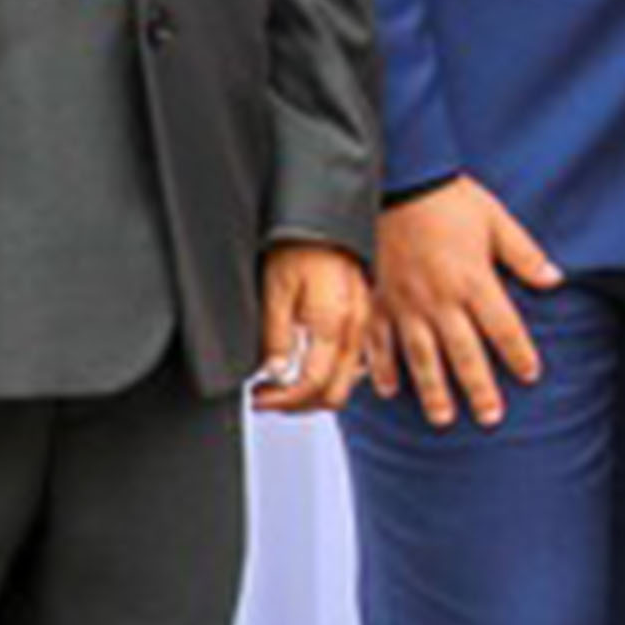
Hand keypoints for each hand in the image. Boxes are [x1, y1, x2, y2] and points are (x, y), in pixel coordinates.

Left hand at [252, 242, 370, 413]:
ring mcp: (363, 328)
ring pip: (345, 384)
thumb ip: (276, 335)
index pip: (313, 384)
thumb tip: (275, 372)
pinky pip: (353, 366)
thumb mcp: (276, 289)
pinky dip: (330, 378)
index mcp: (333, 324)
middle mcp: (355, 330)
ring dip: (313, 394)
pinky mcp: (364, 322)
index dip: (283, 401)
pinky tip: (308, 368)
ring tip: (282, 385)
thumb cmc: (302, 245)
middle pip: (334, 394)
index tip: (259, 398)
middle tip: (267, 396)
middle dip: (298, 404)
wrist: (328, 220)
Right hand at [367, 176, 559, 428]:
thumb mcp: (497, 221)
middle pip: (464, 353)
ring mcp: (407, 303)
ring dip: (433, 391)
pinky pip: (380, 341)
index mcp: (474, 281)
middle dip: (479, 389)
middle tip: (490, 418)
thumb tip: (556, 280)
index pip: (504, 328)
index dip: (519, 354)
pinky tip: (389, 391)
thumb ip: (525, 255)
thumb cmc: (450, 199)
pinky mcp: (380, 299)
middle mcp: (441, 299)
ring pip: (422, 357)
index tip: (530, 376)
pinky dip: (382, 368)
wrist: (399, 181)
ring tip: (443, 419)